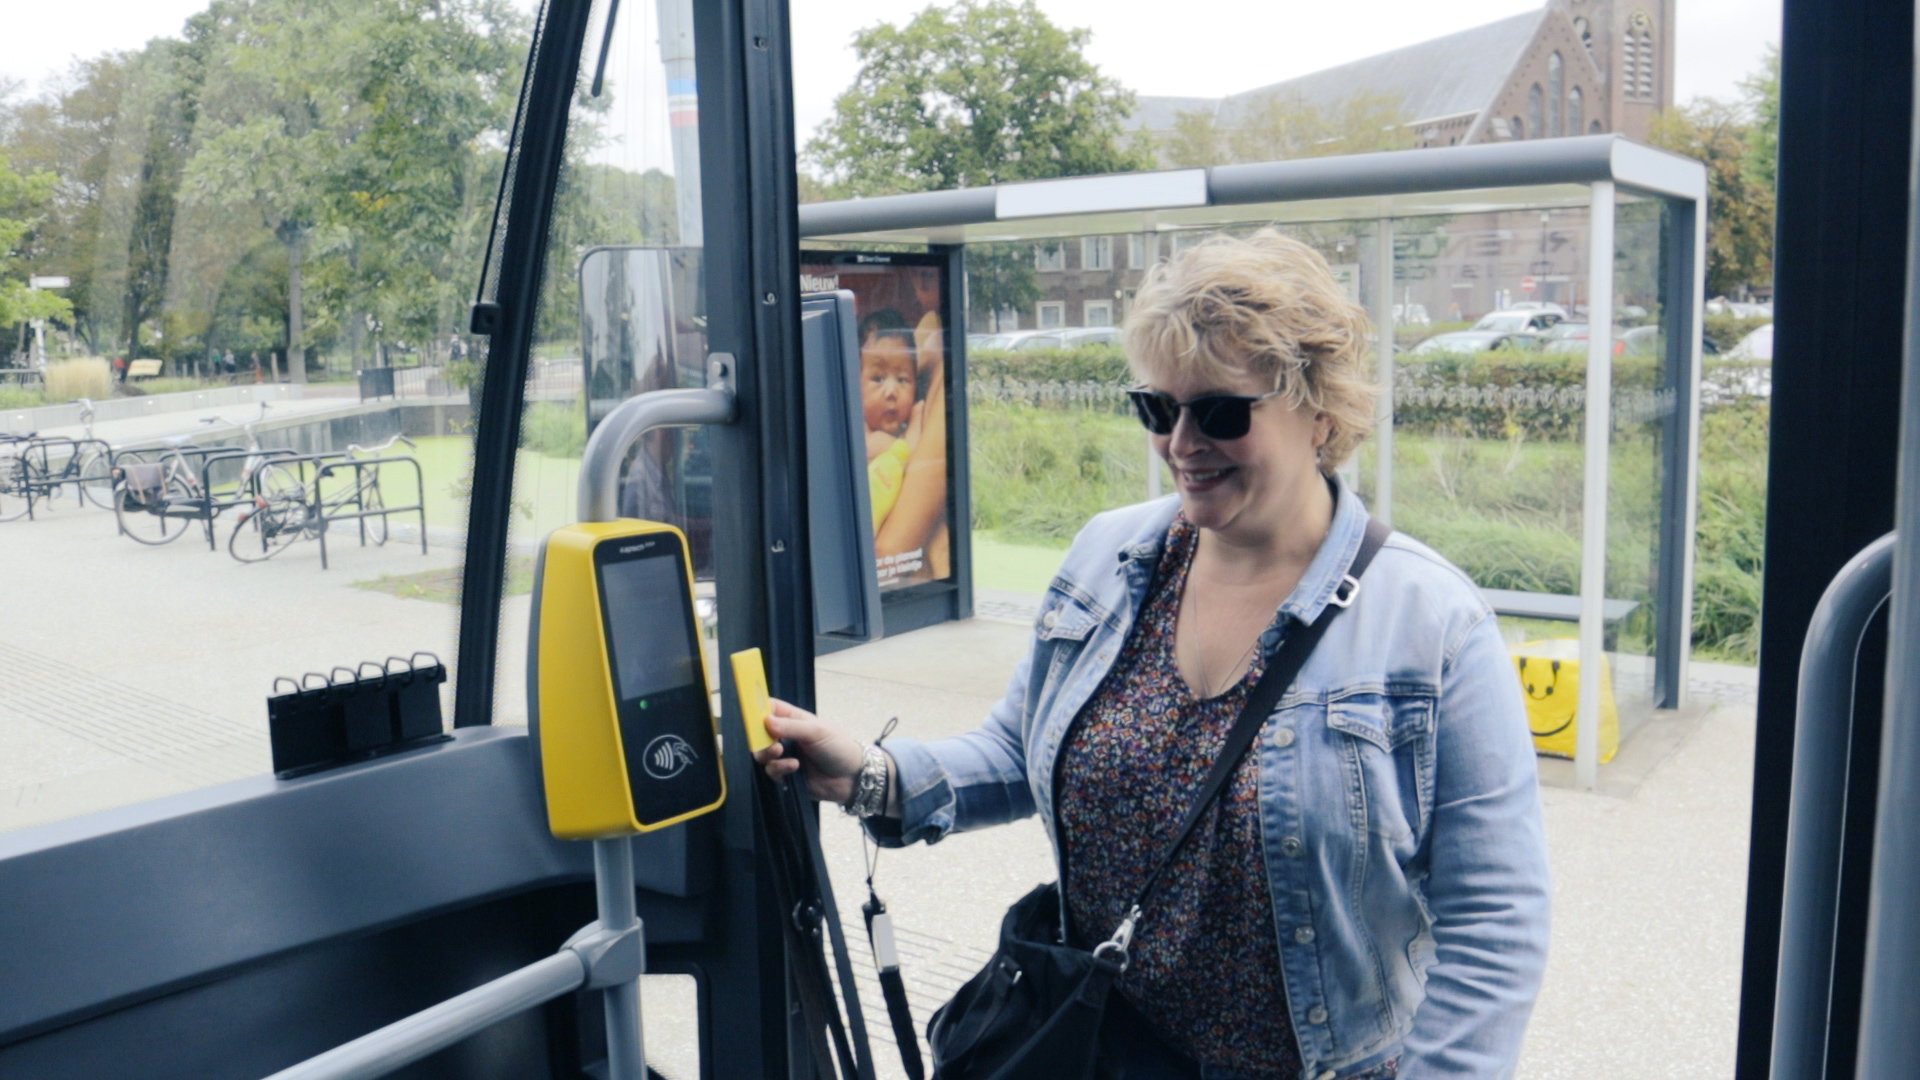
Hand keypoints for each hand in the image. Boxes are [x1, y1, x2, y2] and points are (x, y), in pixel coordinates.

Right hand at [751, 698, 865, 805]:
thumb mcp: (817, 732)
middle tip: (770, 740)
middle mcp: (785, 737)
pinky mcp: (786, 776)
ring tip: (781, 752)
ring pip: (762, 755)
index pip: (768, 709)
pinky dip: (779, 769)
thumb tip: (765, 721)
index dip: (757, 710)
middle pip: (758, 734)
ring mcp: (784, 756)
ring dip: (768, 754)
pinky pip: (771, 772)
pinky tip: (794, 767)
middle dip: (759, 737)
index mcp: (793, 720)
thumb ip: (790, 727)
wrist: (852, 778)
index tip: (749, 714)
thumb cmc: (839, 747)